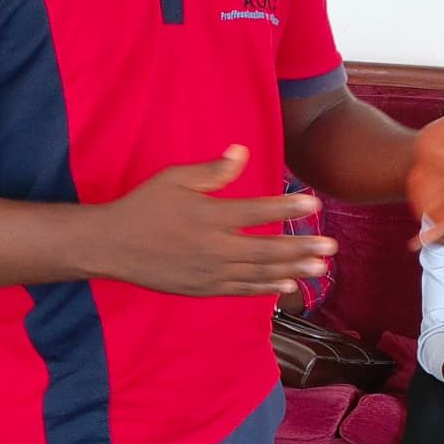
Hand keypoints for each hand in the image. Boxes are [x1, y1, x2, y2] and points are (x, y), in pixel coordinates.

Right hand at [98, 145, 337, 296]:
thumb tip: (241, 153)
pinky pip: (241, 290)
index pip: (257, 212)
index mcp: (208, 216)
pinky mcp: (202, 289)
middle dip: (302, 248)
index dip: (288, 209)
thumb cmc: (143, 207)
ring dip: (293, 271)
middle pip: (267, 249)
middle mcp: (213, 247)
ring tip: (320, 269)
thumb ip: (211, 171)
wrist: (112, 246)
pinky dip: (266, 289)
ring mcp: (209, 272)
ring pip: (259, 274)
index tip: (314, 204)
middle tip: (331, 247)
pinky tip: (288, 286)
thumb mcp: (173, 179)